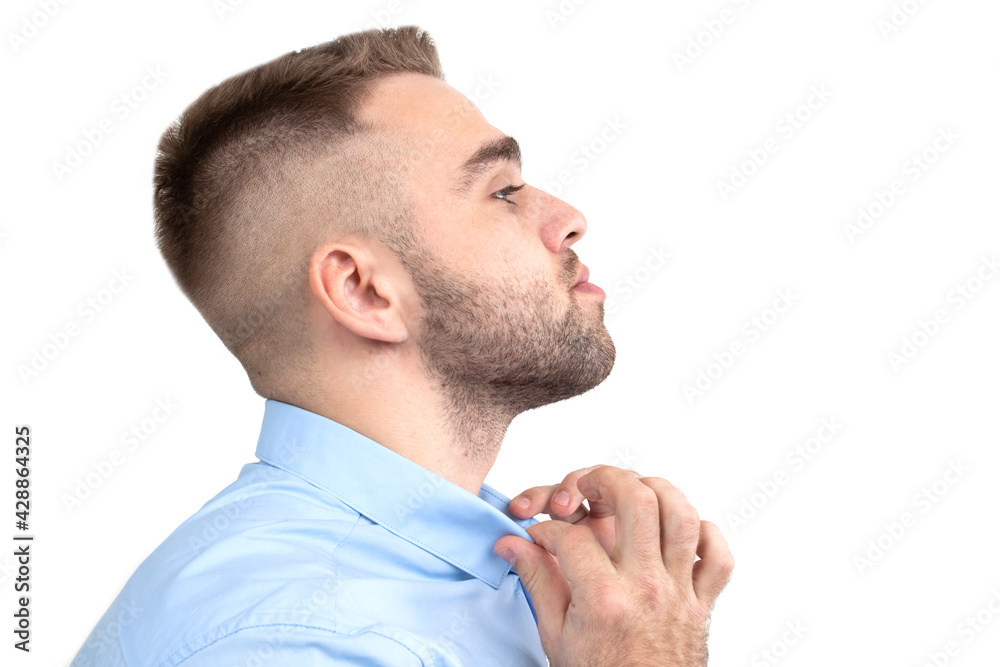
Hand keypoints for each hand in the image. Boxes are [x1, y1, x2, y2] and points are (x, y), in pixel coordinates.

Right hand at [495, 466, 734, 665]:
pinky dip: (703, 534)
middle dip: (606, 479)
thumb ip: (537, 580)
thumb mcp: (556, 635)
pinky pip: (718, 554)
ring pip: (682, 515)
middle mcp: (646, 587)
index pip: (572, 535)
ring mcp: (679, 592)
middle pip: (637, 501)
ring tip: (633, 491)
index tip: (539, 535)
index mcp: (604, 598)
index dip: (547, 528)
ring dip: (657, 491)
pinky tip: (675, 533)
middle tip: (587, 485)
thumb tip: (511, 545)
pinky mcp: (702, 602)